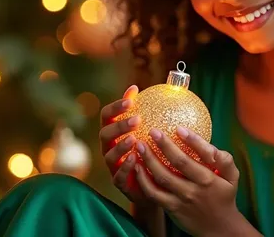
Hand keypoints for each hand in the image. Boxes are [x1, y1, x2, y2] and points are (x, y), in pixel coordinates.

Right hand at [99, 85, 152, 206]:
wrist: (157, 186)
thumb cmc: (156, 152)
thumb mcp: (155, 132)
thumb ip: (154, 113)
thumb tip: (169, 87)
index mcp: (115, 132)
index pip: (108, 115)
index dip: (116, 106)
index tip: (132, 99)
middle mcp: (109, 148)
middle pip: (105, 133)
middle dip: (119, 125)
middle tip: (136, 119)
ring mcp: (113, 166)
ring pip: (109, 155)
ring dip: (120, 146)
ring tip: (134, 140)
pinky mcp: (119, 183)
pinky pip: (118, 176)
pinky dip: (125, 167)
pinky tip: (135, 160)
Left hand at [134, 126, 255, 236]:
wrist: (219, 228)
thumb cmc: (224, 196)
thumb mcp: (232, 178)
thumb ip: (225, 160)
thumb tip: (211, 145)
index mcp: (210, 178)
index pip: (201, 155)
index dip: (191, 140)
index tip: (179, 128)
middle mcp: (196, 188)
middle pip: (177, 163)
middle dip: (164, 145)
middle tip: (153, 131)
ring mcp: (182, 199)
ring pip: (162, 178)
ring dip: (148, 160)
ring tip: (140, 146)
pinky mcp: (171, 208)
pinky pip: (154, 193)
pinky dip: (143, 180)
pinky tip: (137, 167)